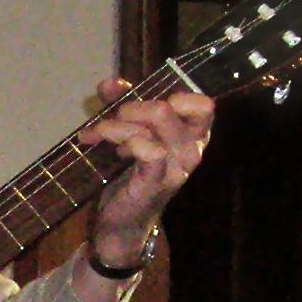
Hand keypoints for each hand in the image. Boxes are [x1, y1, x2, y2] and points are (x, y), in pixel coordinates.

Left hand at [79, 77, 213, 266]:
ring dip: (117, 126)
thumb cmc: (129, 172)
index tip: (138, 100)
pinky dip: (125, 143)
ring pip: (153, 125)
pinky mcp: (157, 182)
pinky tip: (113, 152)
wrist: (121, 218)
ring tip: (99, 136)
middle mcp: (193, 148)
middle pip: (166, 108)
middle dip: (129, 108)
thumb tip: (108, 83)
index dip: (168, 93)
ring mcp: (178, 167)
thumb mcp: (129, 132)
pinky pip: (148, 150)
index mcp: (193, 134)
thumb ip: (122, 104)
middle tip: (109, 122)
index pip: (201, 103)